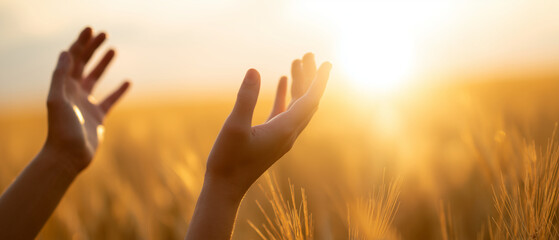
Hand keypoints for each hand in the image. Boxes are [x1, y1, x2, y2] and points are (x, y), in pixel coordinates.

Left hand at [45, 27, 129, 174]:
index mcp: (64, 86)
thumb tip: (66, 52)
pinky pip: (110, 100)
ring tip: (113, 49)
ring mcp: (86, 104)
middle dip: (92, 48)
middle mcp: (73, 92)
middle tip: (105, 34)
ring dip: (103, 63)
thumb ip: (60, 76)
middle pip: (83, 64)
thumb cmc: (61, 130)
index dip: (82, 43)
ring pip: (96, 78)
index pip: (73, 59)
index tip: (93, 31)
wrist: (67, 157)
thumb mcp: (57, 100)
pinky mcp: (97, 116)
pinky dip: (119, 90)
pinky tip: (128, 82)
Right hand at [205, 53, 331, 197]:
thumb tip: (254, 71)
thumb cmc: (228, 160)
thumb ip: (246, 98)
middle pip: (308, 101)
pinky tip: (282, 81)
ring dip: (299, 85)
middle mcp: (289, 134)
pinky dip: (286, 96)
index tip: (326, 63)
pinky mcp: (272, 139)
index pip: (310, 101)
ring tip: (296, 62)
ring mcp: (281, 137)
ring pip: (298, 106)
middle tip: (308, 54)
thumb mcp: (234, 126)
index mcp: (284, 130)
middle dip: (310, 77)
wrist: (225, 188)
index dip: (319, 81)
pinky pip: (285, 113)